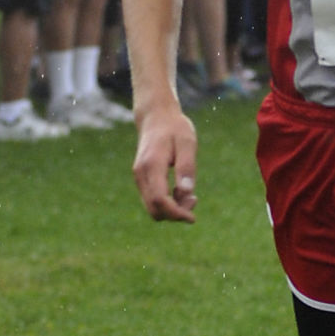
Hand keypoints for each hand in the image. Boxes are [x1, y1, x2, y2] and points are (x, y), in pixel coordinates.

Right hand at [132, 104, 198, 221]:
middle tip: (194, 200)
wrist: (156, 117)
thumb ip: (186, 166)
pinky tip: (181, 191)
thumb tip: (187, 192)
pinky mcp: (142, 179)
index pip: (159, 200)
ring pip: (152, 208)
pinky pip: (152, 200)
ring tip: (191, 196)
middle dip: (175, 213)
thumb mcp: (187, 143)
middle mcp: (141, 174)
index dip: (176, 213)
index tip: (192, 218)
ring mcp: (139, 178)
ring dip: (172, 209)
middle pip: (154, 209)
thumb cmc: (175, 128)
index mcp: (152, 165)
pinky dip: (167, 203)